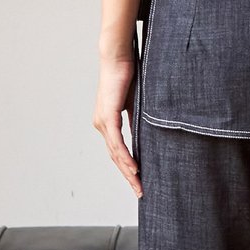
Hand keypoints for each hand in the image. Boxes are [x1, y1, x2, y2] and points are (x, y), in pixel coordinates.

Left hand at [92, 51, 141, 197]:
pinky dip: (126, 157)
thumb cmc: (127, 76)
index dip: (127, 167)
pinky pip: (117, 142)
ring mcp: (103, 122)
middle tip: (140, 192)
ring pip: (116, 154)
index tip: (138, 180)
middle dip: (128, 176)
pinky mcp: (108, 116)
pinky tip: (134, 169)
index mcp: (107, 122)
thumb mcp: (136, 103)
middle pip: (115, 157)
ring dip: (128, 171)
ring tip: (139, 185)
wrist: (117, 57)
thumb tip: (148, 133)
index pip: (117, 151)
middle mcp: (101, 125)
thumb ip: (138, 119)